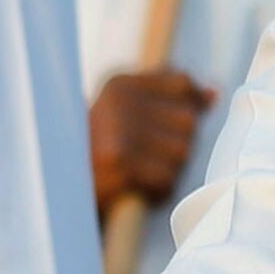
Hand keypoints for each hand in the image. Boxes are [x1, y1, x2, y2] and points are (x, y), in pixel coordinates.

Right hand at [87, 68, 213, 211]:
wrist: (61, 186)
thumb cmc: (102, 149)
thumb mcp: (126, 112)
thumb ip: (170, 99)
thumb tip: (213, 94)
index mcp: (120, 84)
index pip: (182, 84)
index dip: (192, 105)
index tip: (178, 124)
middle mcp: (119, 102)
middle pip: (188, 122)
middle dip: (178, 144)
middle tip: (150, 157)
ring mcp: (119, 132)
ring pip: (182, 153)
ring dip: (169, 170)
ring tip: (143, 172)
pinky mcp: (120, 163)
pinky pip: (166, 179)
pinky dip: (158, 190)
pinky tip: (138, 187)